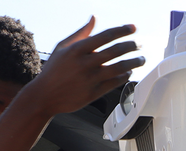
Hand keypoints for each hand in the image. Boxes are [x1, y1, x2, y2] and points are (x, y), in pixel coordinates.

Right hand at [25, 18, 144, 116]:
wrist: (44, 96)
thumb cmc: (53, 70)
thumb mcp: (63, 47)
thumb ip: (81, 32)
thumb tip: (94, 18)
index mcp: (77, 49)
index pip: (106, 36)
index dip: (122, 30)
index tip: (133, 28)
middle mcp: (84, 63)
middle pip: (115, 51)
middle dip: (131, 46)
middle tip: (139, 44)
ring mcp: (90, 79)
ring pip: (119, 68)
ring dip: (134, 62)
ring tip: (141, 59)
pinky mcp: (93, 94)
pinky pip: (114, 83)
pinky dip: (124, 77)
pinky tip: (128, 73)